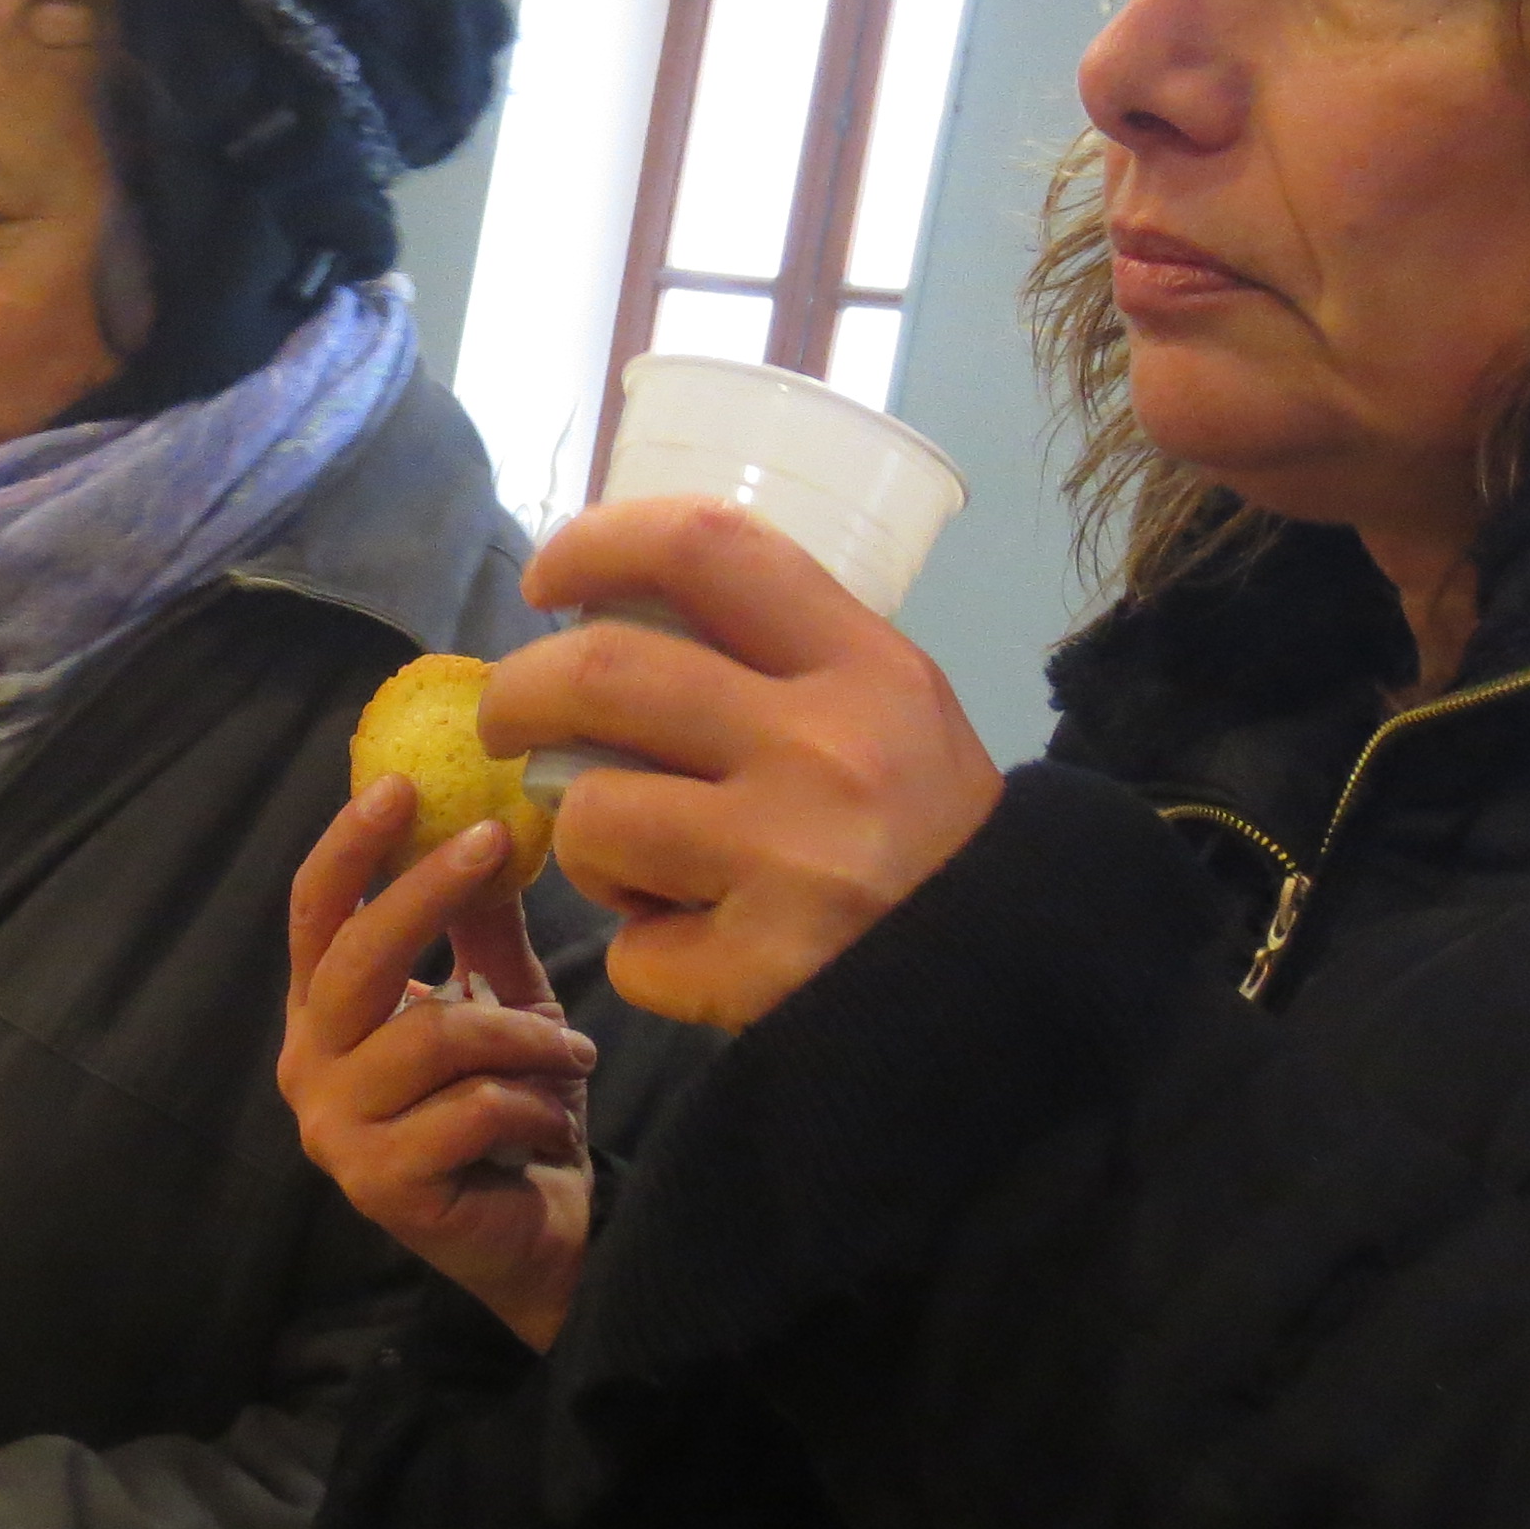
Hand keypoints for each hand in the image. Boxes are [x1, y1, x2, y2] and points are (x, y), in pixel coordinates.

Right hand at [282, 778, 600, 1350]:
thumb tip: (495, 819)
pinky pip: (469, 1107)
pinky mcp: (380, 1184)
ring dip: (523, 1034)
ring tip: (575, 1052)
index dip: (347, 846)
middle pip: (355, 957)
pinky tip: (554, 1120)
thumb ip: (483, 928)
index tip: (399, 783)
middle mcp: (309, 1067)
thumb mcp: (502, 1003)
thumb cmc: (513, 1115)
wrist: (540, 1239)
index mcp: (324, 1015)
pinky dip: (530, 1103)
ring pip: (434, 1035)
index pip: (312, 914)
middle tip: (492, 842)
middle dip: (426, 892)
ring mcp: (336, 1131)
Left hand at [482, 497, 1002, 1033]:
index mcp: (864, 665)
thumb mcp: (892, 708)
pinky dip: (643, 952)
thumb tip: (611, 622)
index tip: (547, 578)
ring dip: (583, 839)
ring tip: (629, 859)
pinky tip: (697, 948)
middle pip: (601, 673)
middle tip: (508, 720)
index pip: (704, 548)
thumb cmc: (929, 832)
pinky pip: (634, 950)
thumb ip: (779, 659)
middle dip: (518, 693)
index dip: (598, 543)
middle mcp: (826, 749)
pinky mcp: (760, 972)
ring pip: (594, 816)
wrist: (1021, 985)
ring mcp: (790, 863)